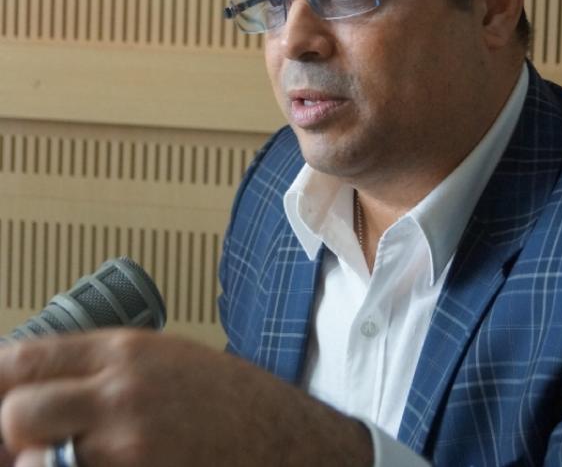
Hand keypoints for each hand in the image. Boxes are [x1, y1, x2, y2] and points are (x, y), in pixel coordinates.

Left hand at [0, 330, 372, 465]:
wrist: (289, 443)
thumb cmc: (230, 402)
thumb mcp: (163, 359)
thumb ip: (101, 370)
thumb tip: (35, 391)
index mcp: (123, 350)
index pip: (23, 359)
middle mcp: (120, 394)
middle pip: (18, 413)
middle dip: (12, 436)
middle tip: (26, 448)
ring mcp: (130, 448)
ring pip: (42, 466)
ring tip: (65, 462)